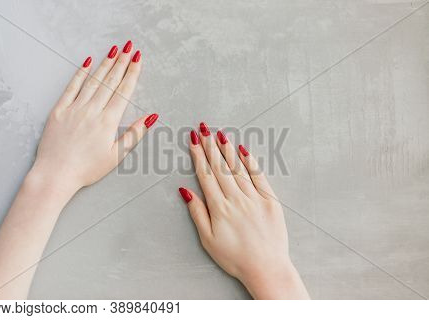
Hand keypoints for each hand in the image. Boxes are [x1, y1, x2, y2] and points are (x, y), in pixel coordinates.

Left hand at [31, 42, 157, 192]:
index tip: (138, 59)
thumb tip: (151, 117)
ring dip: (105, 64)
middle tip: (130, 47)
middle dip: (122, 62)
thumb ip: (134, 134)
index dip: (132, 73)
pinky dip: (80, 74)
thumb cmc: (87, 169)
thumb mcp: (117, 155)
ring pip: (93, 81)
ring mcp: (74, 108)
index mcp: (108, 122)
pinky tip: (87, 62)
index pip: (124, 91)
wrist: (56, 174)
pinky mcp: (59, 110)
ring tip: (114, 50)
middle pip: (110, 81)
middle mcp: (92, 110)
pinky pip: (71, 87)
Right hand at [179, 123, 308, 298]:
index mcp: (219, 208)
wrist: (266, 267)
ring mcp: (254, 197)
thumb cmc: (235, 257)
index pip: (206, 175)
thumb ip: (197, 212)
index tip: (193, 140)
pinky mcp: (270, 200)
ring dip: (227, 149)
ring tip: (219, 134)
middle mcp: (236, 198)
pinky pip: (258, 176)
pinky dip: (250, 161)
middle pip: (220, 167)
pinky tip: (243, 149)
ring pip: (238, 168)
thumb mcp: (208, 240)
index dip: (198, 156)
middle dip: (210, 146)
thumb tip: (185, 190)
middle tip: (203, 128)